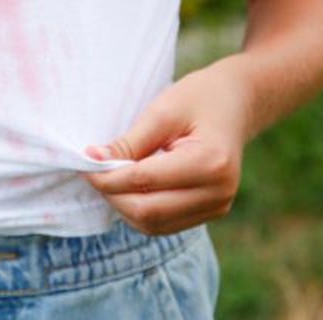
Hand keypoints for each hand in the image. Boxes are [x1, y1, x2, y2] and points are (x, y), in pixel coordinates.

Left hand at [82, 60, 251, 235]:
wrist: (237, 103)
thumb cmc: (199, 99)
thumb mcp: (161, 112)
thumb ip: (129, 143)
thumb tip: (93, 161)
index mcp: (210, 163)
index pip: (144, 182)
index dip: (108, 176)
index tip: (85, 162)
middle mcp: (219, 193)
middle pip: (148, 211)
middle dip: (112, 194)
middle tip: (93, 171)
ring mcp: (217, 207)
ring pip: (153, 225)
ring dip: (123, 206)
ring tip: (110, 177)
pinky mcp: (211, 212)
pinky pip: (165, 224)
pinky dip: (140, 210)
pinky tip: (129, 187)